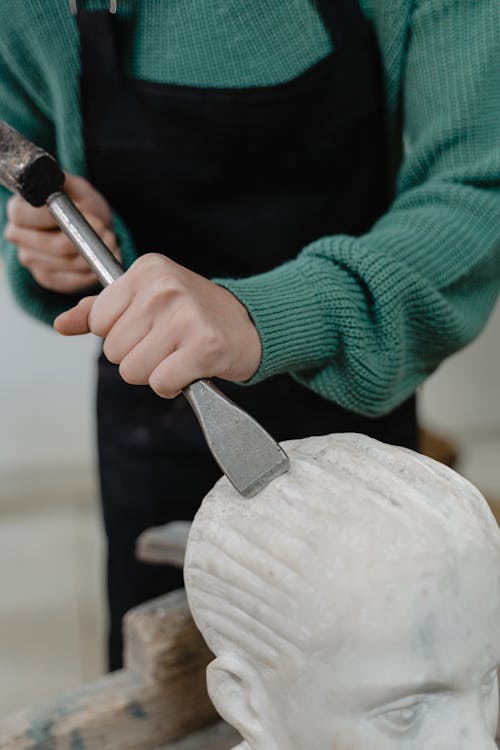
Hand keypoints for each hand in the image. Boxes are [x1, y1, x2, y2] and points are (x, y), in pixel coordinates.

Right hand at [4, 173, 119, 292]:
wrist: (90, 230)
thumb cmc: (81, 207)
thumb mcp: (77, 188)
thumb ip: (65, 183)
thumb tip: (53, 178)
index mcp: (18, 210)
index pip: (24, 216)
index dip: (57, 216)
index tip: (84, 212)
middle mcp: (18, 237)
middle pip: (55, 245)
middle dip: (86, 238)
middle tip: (106, 230)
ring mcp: (31, 261)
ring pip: (69, 263)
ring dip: (95, 253)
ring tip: (107, 241)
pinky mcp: (47, 279)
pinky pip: (74, 280)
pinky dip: (93, 270)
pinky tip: (99, 258)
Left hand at [54, 253, 261, 396]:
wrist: (251, 324)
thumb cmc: (195, 313)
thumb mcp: (145, 299)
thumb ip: (101, 310)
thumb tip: (62, 324)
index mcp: (147, 269)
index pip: (98, 322)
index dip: (120, 334)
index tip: (149, 327)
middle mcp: (164, 288)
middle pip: (114, 351)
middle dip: (138, 356)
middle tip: (169, 343)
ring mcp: (185, 316)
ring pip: (133, 371)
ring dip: (155, 373)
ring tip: (180, 354)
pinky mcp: (204, 346)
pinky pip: (161, 383)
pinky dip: (173, 385)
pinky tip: (190, 368)